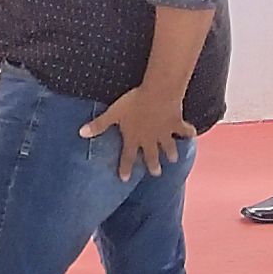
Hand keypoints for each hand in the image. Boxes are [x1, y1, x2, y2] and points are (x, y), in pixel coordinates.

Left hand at [79, 87, 194, 180]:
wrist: (158, 94)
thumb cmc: (133, 103)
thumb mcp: (113, 113)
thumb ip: (99, 125)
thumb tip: (81, 133)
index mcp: (134, 138)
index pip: (127, 157)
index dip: (125, 168)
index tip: (124, 179)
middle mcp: (150, 140)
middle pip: (151, 156)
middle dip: (153, 165)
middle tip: (155, 173)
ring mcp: (164, 133)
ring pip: (168, 147)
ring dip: (170, 153)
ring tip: (172, 159)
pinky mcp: (176, 124)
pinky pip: (184, 130)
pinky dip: (188, 132)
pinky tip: (192, 134)